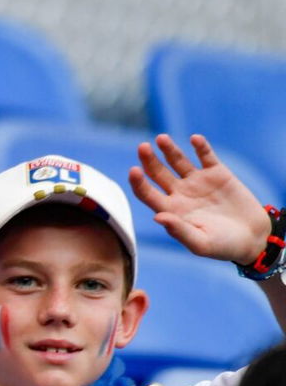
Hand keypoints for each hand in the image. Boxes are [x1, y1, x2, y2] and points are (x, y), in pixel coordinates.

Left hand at [129, 133, 269, 263]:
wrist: (252, 238)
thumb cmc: (223, 246)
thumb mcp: (200, 243)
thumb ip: (179, 231)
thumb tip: (157, 217)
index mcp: (170, 209)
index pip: (146, 193)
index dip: (138, 183)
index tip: (133, 171)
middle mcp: (179, 193)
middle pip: (158, 173)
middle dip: (149, 160)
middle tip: (142, 147)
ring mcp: (197, 181)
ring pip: (178, 160)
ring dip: (169, 149)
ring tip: (161, 139)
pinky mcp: (217, 173)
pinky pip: (206, 156)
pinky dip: (200, 147)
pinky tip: (195, 139)